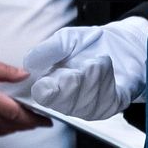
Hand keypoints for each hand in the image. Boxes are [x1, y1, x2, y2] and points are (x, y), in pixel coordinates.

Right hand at [0, 54, 51, 135]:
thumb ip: (4, 71)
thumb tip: (24, 75)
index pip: (15, 113)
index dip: (32, 118)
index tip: (44, 119)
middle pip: (10, 125)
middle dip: (27, 125)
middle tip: (39, 123)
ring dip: (13, 129)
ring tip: (24, 125)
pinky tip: (2, 126)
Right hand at [22, 17, 147, 119]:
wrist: (119, 45)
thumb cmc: (89, 45)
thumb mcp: (65, 39)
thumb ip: (47, 50)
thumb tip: (28, 63)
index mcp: (51, 86)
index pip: (43, 97)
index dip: (46, 91)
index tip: (48, 82)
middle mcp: (67, 102)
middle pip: (63, 103)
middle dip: (70, 83)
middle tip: (76, 69)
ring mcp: (88, 108)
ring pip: (85, 101)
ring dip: (91, 77)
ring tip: (94, 62)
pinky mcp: (109, 107)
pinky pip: (105, 100)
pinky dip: (105, 78)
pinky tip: (104, 67)